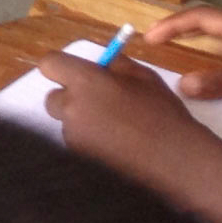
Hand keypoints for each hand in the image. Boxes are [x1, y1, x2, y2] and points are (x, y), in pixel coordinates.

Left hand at [38, 49, 208, 178]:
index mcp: (85, 81)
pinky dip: (88, 142)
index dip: (60, 66)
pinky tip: (114, 145)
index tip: (77, 72)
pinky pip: (76, 143)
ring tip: (113, 127)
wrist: (173, 158)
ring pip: (66, 123)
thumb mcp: (141, 76)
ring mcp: (73, 138)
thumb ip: (114, 64)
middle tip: (97, 101)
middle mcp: (72, 109)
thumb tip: (99, 62)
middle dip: (70, 97)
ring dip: (80, 121)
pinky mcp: (79, 160)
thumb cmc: (159, 111)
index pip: (49, 64)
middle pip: (52, 98)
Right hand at [144, 6, 221, 107]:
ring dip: (199, 45)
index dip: (173, 24)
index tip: (149, 37)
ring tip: (179, 61)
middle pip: (209, 23)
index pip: (201, 17)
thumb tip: (181, 85)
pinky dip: (218, 63)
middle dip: (181, 30)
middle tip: (157, 44)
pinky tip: (218, 84)